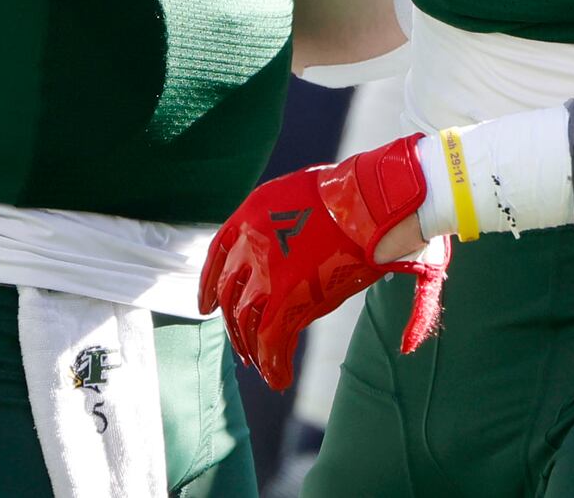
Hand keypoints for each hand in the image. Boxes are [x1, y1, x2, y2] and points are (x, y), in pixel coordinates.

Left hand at [201, 136, 442, 390]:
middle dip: (234, 324)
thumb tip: (288, 250)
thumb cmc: (349, 195)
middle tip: (243, 345)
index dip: (207, 285)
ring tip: (261, 366)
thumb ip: (282, 225)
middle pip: (229, 294)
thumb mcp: (299, 197)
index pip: (216, 255)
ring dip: (252, 348)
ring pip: (246, 322)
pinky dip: (272, 364)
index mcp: (250, 214)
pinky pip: (270, 340)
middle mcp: (250, 244)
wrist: (367, 202)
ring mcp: (266, 271)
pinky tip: (279, 379)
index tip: (206, 306)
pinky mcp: (288, 297)